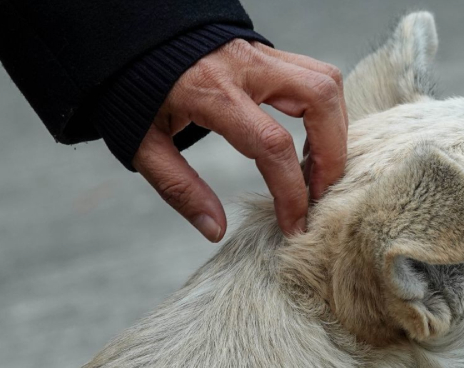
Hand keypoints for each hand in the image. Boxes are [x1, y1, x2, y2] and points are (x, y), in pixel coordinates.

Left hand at [131, 39, 347, 241]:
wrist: (128, 42)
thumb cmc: (133, 94)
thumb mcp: (143, 146)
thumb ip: (179, 189)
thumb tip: (215, 230)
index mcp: (212, 92)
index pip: (272, 144)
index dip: (291, 191)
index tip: (295, 224)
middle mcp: (245, 66)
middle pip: (319, 100)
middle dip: (332, 154)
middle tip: (321, 194)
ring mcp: (261, 53)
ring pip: (326, 82)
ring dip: (335, 130)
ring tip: (317, 170)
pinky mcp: (267, 52)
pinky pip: (315, 76)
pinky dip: (325, 112)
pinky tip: (308, 142)